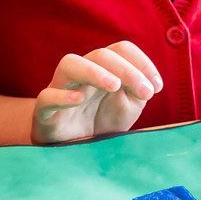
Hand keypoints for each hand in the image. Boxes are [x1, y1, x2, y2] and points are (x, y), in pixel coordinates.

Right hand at [31, 41, 161, 143]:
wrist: (72, 149)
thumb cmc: (101, 122)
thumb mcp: (128, 107)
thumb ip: (138, 92)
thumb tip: (147, 83)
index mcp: (102, 69)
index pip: (120, 50)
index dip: (141, 62)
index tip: (156, 87)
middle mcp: (81, 74)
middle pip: (100, 54)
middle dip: (127, 70)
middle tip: (145, 93)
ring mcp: (60, 90)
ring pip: (69, 64)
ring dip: (93, 71)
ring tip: (114, 85)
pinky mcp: (44, 112)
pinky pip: (46, 97)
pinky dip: (61, 96)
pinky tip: (79, 100)